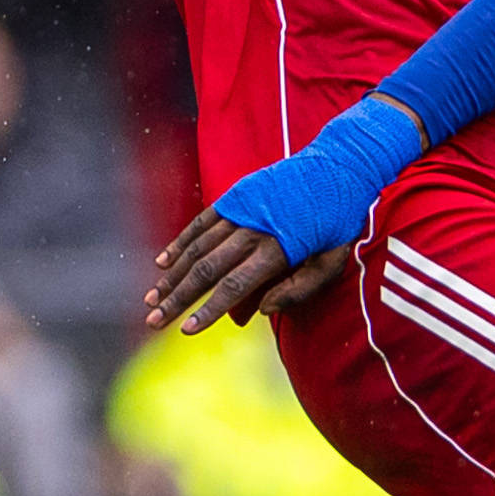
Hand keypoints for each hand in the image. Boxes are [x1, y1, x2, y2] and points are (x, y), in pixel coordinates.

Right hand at [148, 210, 352, 333]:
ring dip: (173, 275)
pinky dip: (181, 242)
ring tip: (153, 298)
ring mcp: (241, 209)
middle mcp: (253, 229)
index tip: (187, 330)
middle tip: (154, 321)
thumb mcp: (334, 260)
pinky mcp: (236, 195)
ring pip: (198, 246)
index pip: (234, 286)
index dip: (209, 310)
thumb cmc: (340, 220)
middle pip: (207, 269)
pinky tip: (163, 262)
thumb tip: (261, 310)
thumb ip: (300, 289)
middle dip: (178, 298)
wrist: (341, 165)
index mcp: (279, 248)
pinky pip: (202, 222)